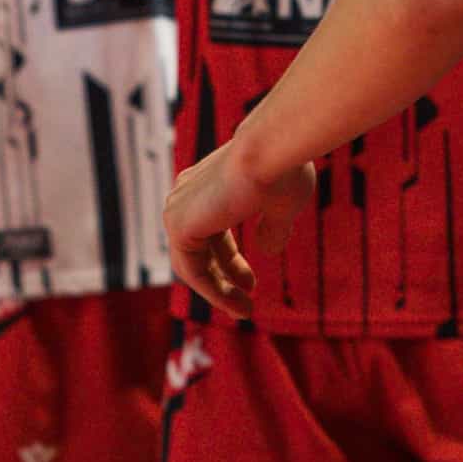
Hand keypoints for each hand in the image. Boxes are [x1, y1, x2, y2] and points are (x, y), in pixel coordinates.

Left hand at [163, 134, 310, 313]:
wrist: (272, 150)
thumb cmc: (283, 170)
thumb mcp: (282, 206)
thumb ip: (272, 227)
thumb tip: (268, 251)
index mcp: (206, 183)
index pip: (210, 232)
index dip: (229, 261)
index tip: (250, 285)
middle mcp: (187, 194)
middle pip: (199, 249)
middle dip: (223, 277)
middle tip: (246, 302)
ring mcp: (179, 209)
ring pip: (192, 264)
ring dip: (218, 291)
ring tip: (244, 312)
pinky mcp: (179, 226)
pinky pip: (191, 271)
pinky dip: (212, 290)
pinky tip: (236, 304)